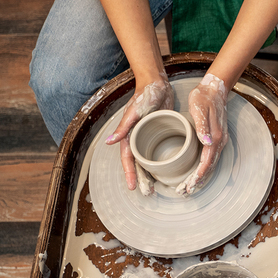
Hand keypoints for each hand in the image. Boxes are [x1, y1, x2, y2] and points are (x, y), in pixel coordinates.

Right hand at [105, 72, 174, 194]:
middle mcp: (137, 138)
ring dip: (151, 173)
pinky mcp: (158, 133)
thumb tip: (109, 142)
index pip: (128, 159)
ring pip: (148, 159)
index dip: (130, 173)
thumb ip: (123, 127)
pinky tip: (167, 169)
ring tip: (156, 187)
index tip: (134, 187)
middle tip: (148, 193)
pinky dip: (160, 161)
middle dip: (141, 178)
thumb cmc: (144, 96)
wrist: (157, 84)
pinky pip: (157, 151)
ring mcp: (147, 137)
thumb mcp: (134, 112)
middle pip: (138, 163)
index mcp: (129, 135)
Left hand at [177, 73, 229, 195]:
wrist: (215, 88)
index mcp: (215, 137)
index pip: (206, 162)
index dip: (197, 176)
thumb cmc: (204, 97)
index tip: (188, 185)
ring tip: (189, 187)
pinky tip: (197, 173)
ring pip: (211, 164)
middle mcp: (219, 141)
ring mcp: (219, 141)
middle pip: (209, 167)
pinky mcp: (216, 139)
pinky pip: (211, 158)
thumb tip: (206, 143)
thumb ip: (203, 127)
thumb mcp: (199, 109)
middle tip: (184, 192)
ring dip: (201, 177)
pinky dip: (204, 169)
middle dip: (197, 181)